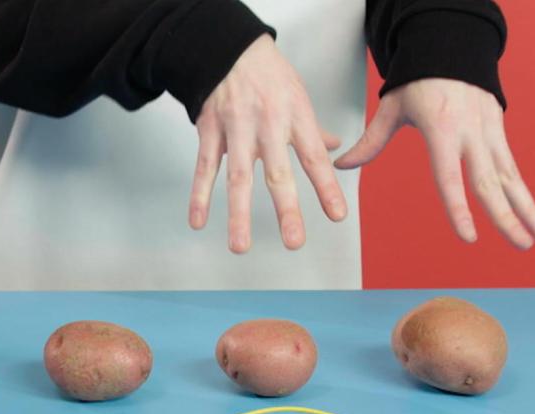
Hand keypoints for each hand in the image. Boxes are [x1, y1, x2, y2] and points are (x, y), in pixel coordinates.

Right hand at [190, 35, 345, 252]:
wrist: (228, 48)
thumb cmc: (267, 73)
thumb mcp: (298, 95)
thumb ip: (313, 128)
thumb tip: (334, 149)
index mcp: (294, 117)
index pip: (314, 158)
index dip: (325, 187)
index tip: (336, 216)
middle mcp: (267, 125)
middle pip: (278, 173)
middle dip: (286, 209)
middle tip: (294, 241)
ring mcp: (236, 129)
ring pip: (237, 178)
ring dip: (238, 214)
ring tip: (240, 245)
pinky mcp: (210, 130)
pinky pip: (204, 168)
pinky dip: (199, 196)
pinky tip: (198, 221)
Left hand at [335, 78, 534, 248]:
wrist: (452, 48)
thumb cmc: (417, 82)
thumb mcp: (391, 107)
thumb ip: (370, 140)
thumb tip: (341, 165)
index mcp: (442, 129)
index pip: (450, 177)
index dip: (459, 208)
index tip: (469, 236)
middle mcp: (471, 134)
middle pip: (489, 182)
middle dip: (506, 217)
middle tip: (521, 247)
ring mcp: (490, 133)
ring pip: (511, 178)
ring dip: (528, 210)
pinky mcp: (500, 132)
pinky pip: (514, 169)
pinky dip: (525, 194)